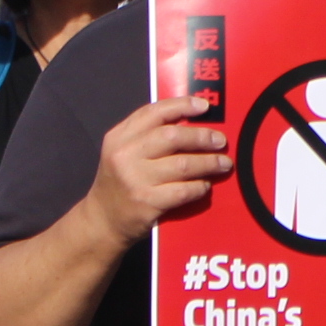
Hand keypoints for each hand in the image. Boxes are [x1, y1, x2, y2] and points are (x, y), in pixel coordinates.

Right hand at [84, 94, 230, 241]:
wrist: (102, 220)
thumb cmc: (121, 181)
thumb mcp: (123, 152)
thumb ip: (148, 134)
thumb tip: (192, 119)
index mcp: (119, 137)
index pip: (154, 112)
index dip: (182, 106)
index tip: (204, 107)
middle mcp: (125, 155)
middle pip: (173, 136)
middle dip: (203, 137)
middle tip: (221, 141)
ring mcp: (135, 179)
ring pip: (183, 164)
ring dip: (209, 163)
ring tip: (223, 163)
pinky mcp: (147, 202)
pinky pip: (184, 190)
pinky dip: (200, 186)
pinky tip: (205, 185)